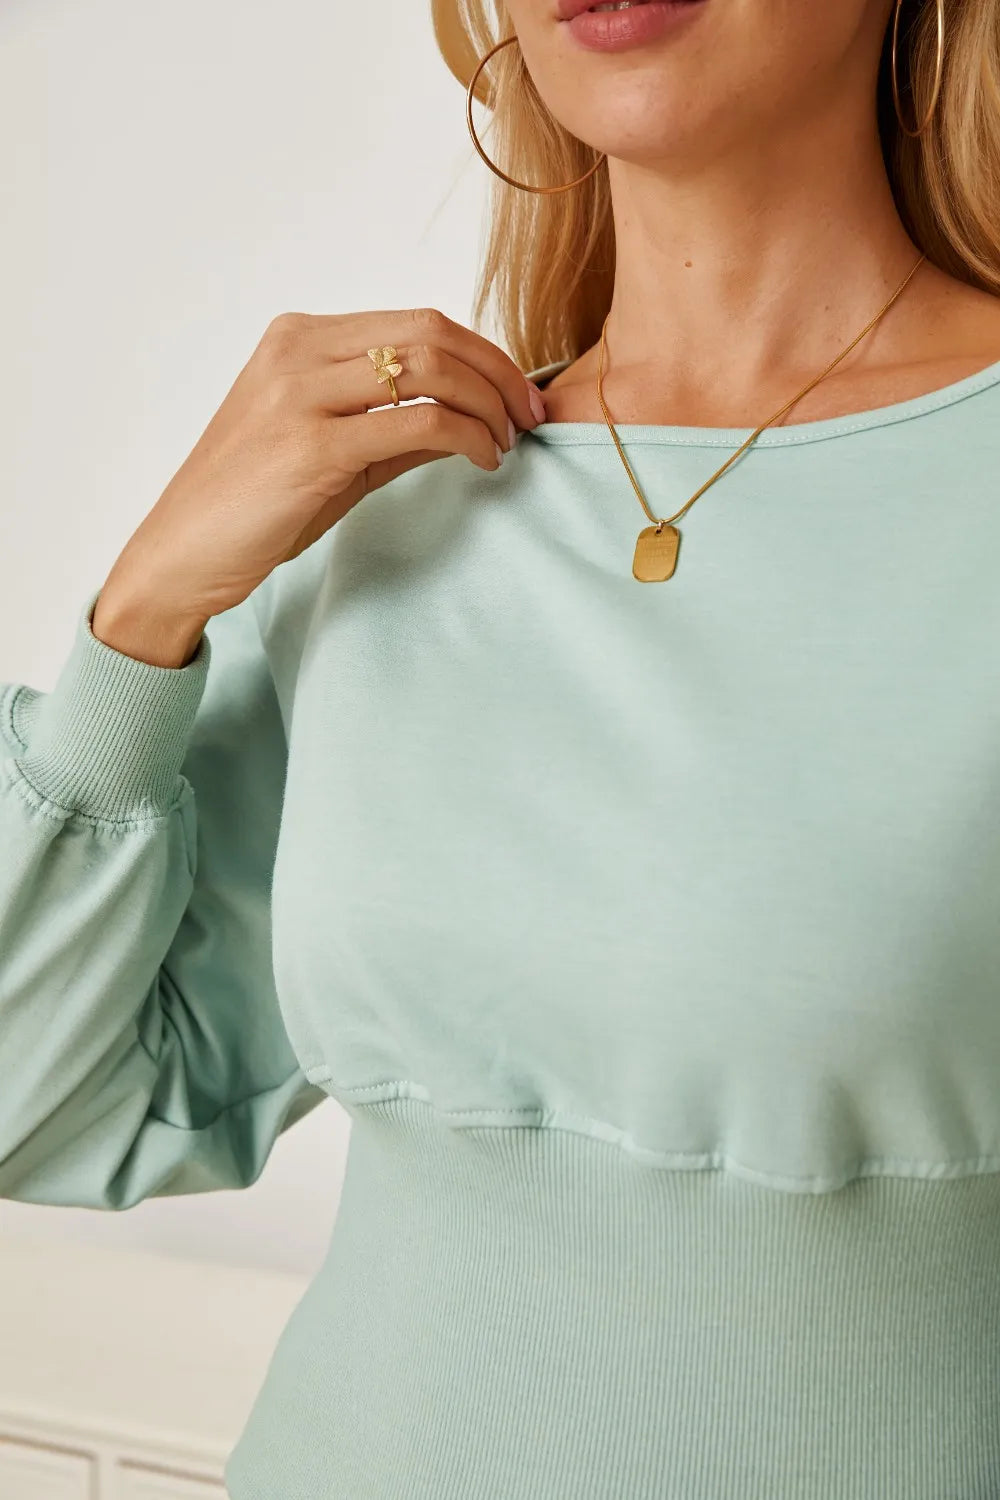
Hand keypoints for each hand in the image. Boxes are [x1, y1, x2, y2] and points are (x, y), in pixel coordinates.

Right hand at [92, 306, 545, 659]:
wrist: (181, 554)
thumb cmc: (252, 507)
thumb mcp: (331, 454)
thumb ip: (396, 428)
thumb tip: (475, 419)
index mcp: (298, 339)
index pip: (416, 323)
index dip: (484, 354)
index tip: (519, 396)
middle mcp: (297, 352)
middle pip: (431, 333)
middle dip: (498, 373)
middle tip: (530, 417)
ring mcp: (300, 395)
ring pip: (429, 367)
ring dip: (488, 404)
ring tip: (507, 442)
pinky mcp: (311, 447)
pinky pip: (418, 422)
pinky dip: (467, 437)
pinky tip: (481, 460)